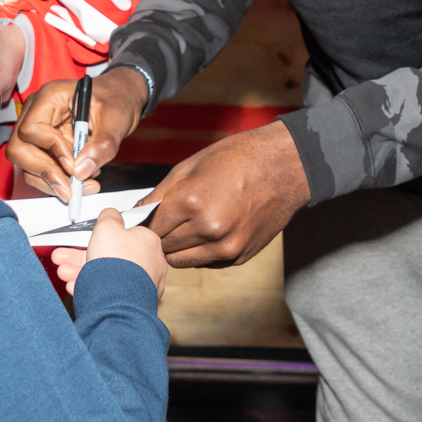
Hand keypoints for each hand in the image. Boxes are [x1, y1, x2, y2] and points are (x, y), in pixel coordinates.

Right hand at [7, 66, 148, 199]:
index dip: (50, 149)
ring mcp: (39, 130)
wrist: (120, 99)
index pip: (32, 128)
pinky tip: (82, 179)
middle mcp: (37, 112)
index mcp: (51, 97)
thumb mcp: (115, 119)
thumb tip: (82, 171)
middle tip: (71, 188)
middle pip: (20, 149)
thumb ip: (101, 145)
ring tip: (84, 184)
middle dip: (44, 172)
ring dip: (52, 181)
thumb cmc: (116, 99)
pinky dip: (58, 180)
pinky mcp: (45, 146)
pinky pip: (40, 169)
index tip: (73, 163)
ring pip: (27, 164)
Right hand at [50, 208, 166, 297]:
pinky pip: (109, 292)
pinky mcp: (132, 303)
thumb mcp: (107, 227)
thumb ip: (109, 217)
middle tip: (66, 256)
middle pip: (111, 256)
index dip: (101, 237)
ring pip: (107, 275)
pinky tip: (75, 286)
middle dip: (82, 256)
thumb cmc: (117, 264)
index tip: (88, 239)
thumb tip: (111, 213)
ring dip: (81, 271)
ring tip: (64, 272)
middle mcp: (149, 264)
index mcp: (148, 242)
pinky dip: (91, 288)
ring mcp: (141, 285)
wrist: (117, 300)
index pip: (124, 235)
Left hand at [141, 121, 309, 268]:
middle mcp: (208, 229)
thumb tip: (137, 213)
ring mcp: (225, 247)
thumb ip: (160, 194)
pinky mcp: (238, 256)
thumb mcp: (191, 166)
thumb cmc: (237, 159)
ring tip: (184, 226)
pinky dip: (198, 251)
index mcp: (192, 202)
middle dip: (158, 235)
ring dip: (176, 247)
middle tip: (164, 221)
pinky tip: (206, 231)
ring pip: (181, 260)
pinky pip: (204, 262)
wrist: (284, 168)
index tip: (141, 220)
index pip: (151, 226)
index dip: (143, 222)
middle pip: (163, 246)